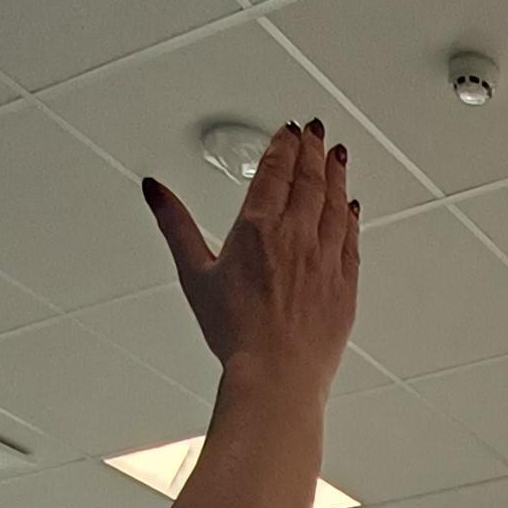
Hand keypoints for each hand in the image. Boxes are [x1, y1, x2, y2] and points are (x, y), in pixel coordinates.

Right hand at [143, 124, 360, 397]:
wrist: (276, 376)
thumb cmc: (236, 335)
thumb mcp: (194, 275)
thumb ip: (176, 226)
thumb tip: (155, 191)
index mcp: (258, 229)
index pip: (276, 171)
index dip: (284, 146)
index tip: (289, 131)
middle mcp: (297, 237)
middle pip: (310, 179)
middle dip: (312, 150)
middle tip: (315, 132)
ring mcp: (325, 260)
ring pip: (335, 203)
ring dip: (336, 174)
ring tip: (337, 155)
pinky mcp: (345, 285)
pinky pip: (351, 239)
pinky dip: (351, 216)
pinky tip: (350, 206)